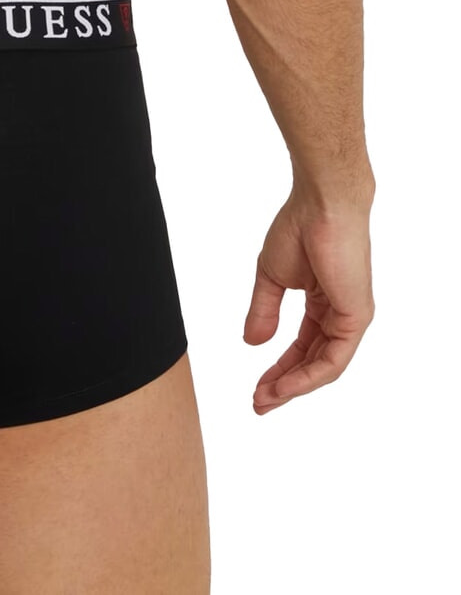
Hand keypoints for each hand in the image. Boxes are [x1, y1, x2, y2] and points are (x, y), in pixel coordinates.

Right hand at [243, 186, 374, 414]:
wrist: (320, 205)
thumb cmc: (298, 229)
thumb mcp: (270, 276)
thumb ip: (264, 310)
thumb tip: (252, 343)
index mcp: (322, 304)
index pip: (302, 346)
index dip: (278, 368)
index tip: (255, 386)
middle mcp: (339, 315)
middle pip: (313, 362)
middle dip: (284, 385)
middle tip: (258, 402)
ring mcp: (350, 318)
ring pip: (324, 367)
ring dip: (294, 386)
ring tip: (265, 398)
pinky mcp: (356, 318)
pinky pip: (333, 359)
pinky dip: (308, 376)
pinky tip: (285, 385)